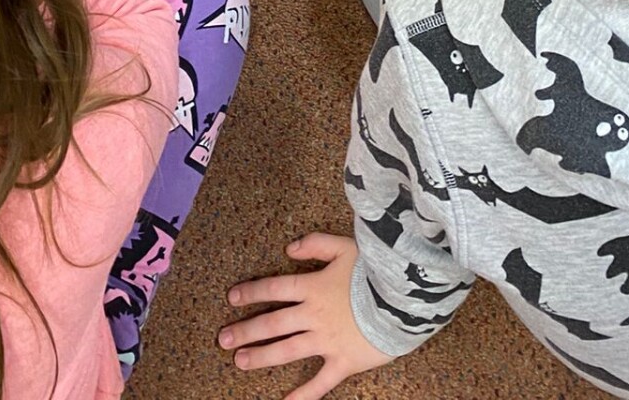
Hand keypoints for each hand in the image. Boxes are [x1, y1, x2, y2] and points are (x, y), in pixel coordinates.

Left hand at [221, 235, 392, 399]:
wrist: (405, 299)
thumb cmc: (377, 270)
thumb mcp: (346, 245)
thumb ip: (315, 244)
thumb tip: (288, 249)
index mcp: (313, 286)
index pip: (274, 288)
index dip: (252, 292)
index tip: (232, 298)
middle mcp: (314, 315)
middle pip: (273, 323)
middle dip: (246, 330)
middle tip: (223, 340)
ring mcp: (327, 340)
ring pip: (287, 350)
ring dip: (262, 356)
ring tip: (240, 362)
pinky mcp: (343, 362)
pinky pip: (320, 383)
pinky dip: (303, 395)